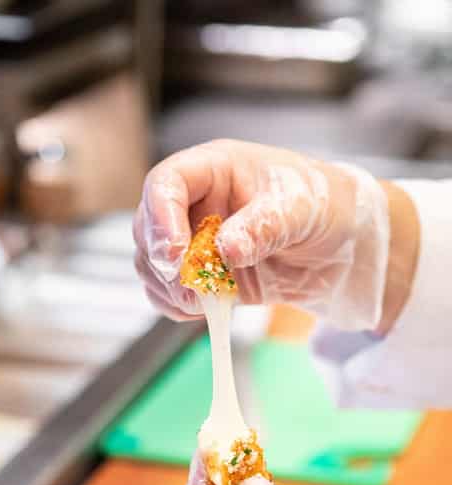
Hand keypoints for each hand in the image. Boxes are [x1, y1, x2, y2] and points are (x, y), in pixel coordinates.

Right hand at [135, 139, 390, 330]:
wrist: (341, 245)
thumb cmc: (323, 206)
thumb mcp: (302, 207)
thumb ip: (264, 225)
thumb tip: (226, 249)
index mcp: (213, 170)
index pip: (166, 183)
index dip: (160, 216)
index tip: (176, 252)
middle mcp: (193, 202)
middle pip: (149, 227)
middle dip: (163, 262)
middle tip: (189, 288)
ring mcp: (191, 240)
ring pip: (151, 264)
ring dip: (169, 288)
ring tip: (202, 302)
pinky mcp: (198, 274)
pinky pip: (167, 292)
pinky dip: (176, 306)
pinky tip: (203, 309)